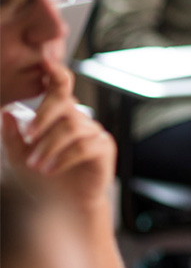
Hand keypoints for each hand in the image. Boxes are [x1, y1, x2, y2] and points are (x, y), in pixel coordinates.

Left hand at [0, 60, 115, 207]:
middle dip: (44, 117)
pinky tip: (51, 169)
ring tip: (36, 165)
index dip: (55, 73)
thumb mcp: (18, 157)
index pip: (59, 87)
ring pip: (71, 128)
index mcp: (59, 115)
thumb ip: (12, 136)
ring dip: (49, 146)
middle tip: (29, 135)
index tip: (46, 60)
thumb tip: (7, 113)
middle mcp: (78, 118)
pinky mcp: (104, 148)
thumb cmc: (44, 180)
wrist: (64, 206)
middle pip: (65, 104)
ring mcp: (93, 132)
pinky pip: (84, 146)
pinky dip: (63, 158)